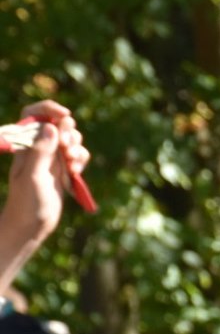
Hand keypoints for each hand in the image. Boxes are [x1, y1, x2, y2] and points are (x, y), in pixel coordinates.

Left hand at [3, 101, 88, 247]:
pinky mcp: (63, 170)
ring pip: (70, 139)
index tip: (64, 115)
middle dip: (68, 131)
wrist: (32, 224)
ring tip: (72, 163)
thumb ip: (41, 151)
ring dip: (76, 147)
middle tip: (67, 148)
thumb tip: (50, 126)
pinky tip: (76, 171)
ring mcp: (52, 158)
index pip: (33, 114)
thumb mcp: (33, 176)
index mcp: (26, 144)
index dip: (48, 109)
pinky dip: (81, 159)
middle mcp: (38, 147)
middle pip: (57, 124)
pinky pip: (77, 155)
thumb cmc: (27, 202)